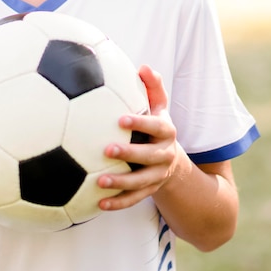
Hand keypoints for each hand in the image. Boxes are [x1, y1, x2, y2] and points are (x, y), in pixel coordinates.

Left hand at [97, 64, 179, 210]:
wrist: (171, 160)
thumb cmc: (155, 125)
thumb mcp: (158, 106)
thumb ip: (152, 87)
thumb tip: (144, 66)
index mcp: (166, 132)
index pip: (156, 127)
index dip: (140, 123)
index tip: (120, 119)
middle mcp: (164, 155)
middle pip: (149, 157)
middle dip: (130, 154)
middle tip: (107, 149)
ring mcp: (157, 176)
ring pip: (141, 183)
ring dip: (121, 183)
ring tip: (100, 181)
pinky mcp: (148, 191)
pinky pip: (133, 200)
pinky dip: (117, 203)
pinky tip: (98, 203)